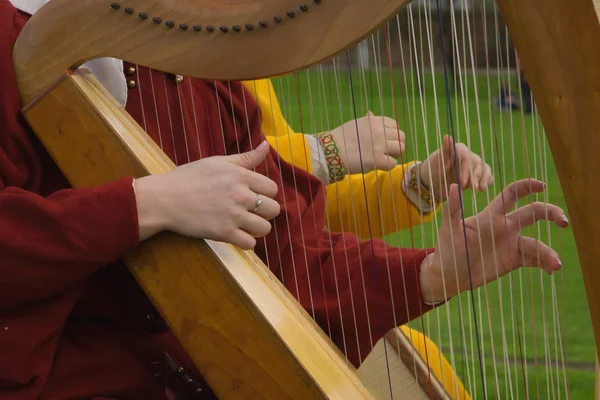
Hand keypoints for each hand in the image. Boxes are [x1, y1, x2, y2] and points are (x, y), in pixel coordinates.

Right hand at [134, 140, 280, 249]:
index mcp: (241, 176)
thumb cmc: (189, 177)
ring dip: (257, 228)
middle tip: (250, 212)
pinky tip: (237, 236)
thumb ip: (246, 157)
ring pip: (264, 228)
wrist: (164, 199)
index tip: (253, 196)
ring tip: (245, 225)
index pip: (272, 188)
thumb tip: (266, 145)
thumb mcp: (218, 162)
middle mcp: (241, 195)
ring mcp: (233, 215)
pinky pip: (250, 244)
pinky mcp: (224, 233)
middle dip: (264, 212)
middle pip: (274, 209)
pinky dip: (246, 242)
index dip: (265, 193)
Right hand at [329, 111, 405, 173]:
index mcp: (374, 121)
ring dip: (394, 155)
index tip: (386, 140)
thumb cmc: (340, 137)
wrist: (330, 151)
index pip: (395, 125)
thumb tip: (371, 114)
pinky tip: (380, 166)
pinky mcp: (377, 160)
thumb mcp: (354, 124)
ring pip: (401, 149)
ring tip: (384, 159)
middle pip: (401, 137)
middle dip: (396, 144)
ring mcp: (380, 145)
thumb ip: (366, 120)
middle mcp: (380, 131)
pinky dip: (388, 166)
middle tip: (388, 151)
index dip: (393, 134)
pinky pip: (393, 163)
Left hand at [419, 135, 492, 200]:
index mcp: (460, 150)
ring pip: (485, 169)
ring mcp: (475, 166)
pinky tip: (484, 188)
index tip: (462, 182)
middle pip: (477, 165)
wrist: (434, 181)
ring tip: (481, 189)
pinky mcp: (478, 175)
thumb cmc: (434, 169)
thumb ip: (445, 150)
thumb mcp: (436, 161)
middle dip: (475, 177)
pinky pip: (488, 176)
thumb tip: (447, 136)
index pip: (467, 159)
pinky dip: (488, 181)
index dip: (466, 171)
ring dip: (484, 179)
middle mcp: (470, 156)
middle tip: (472, 189)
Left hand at [419, 179, 568, 303]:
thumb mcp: (448, 229)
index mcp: (491, 216)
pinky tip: (552, 270)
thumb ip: (453, 209)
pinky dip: (546, 263)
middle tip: (563, 221)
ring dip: (548, 251)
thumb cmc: (447, 249)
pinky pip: (534, 259)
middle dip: (550, 213)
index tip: (542, 185)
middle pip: (533, 213)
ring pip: (536, 242)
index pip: (512, 194)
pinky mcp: (513, 260)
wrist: (449, 275)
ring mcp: (511, 244)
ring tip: (555, 263)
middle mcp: (505, 227)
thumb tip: (453, 185)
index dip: (527, 186)